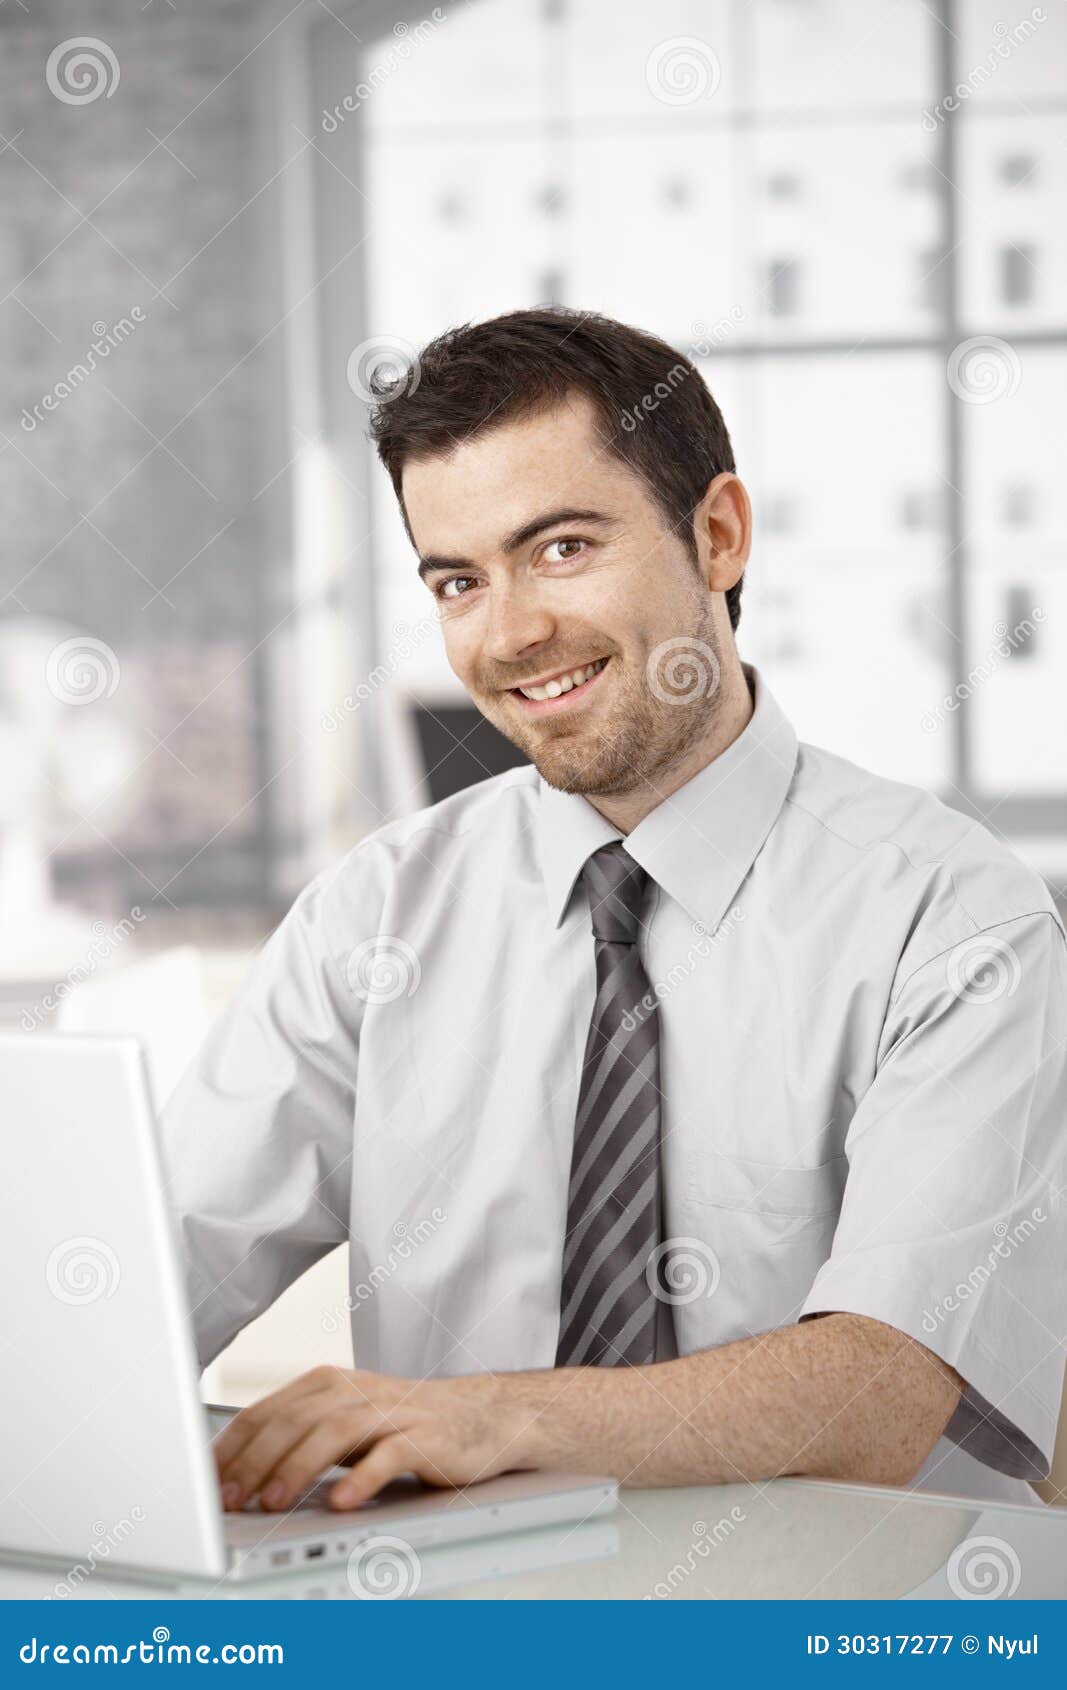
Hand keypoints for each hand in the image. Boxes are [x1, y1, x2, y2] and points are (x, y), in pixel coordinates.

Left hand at [212, 1365, 544, 1512]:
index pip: (267, 1411)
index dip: (233, 1447)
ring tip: (273, 1502)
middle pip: (294, 1420)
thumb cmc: (401, 1425)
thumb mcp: (342, 1424)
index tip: (205, 1482)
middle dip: (255, 1461)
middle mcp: (355, 1391)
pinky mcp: (425, 1436)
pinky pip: (389, 1455)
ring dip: (297, 1468)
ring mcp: (392, 1412)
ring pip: (334, 1433)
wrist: (479, 1419)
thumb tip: (232, 1475)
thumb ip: (296, 1439)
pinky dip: (363, 1479)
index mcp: (327, 1384)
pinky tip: (343, 1502)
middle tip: (230, 1498)